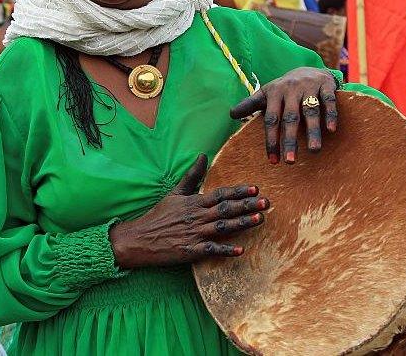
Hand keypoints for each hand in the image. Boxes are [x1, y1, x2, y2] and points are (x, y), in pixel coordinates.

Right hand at [110, 155, 268, 268]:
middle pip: (226, 209)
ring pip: (222, 227)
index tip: (255, 188)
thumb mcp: (175, 193)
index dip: (238, 191)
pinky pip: (210, 250)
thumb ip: (192, 175)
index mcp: (194, 202)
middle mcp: (196, 216)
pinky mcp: (190, 250)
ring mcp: (194, 234)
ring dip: (241, 223)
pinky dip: (225, 250)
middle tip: (267, 202)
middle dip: (247, 205)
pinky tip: (240, 250)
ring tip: (259, 219)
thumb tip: (202, 155)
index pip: (220, 194)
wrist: (139, 239)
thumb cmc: (159, 216)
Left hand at [230, 67, 337, 163]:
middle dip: (289, 140)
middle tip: (290, 161)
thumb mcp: (267, 93)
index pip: (271, 119)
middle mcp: (291, 89)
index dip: (271, 140)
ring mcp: (309, 87)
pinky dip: (330, 115)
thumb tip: (230, 114)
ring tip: (314, 151)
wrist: (309, 68)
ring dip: (312, 131)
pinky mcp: (326, 86)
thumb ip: (250, 104)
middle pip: (290, 118)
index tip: (273, 161)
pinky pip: (328, 101)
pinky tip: (331, 130)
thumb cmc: (285, 88)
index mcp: (275, 92)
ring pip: (310, 111)